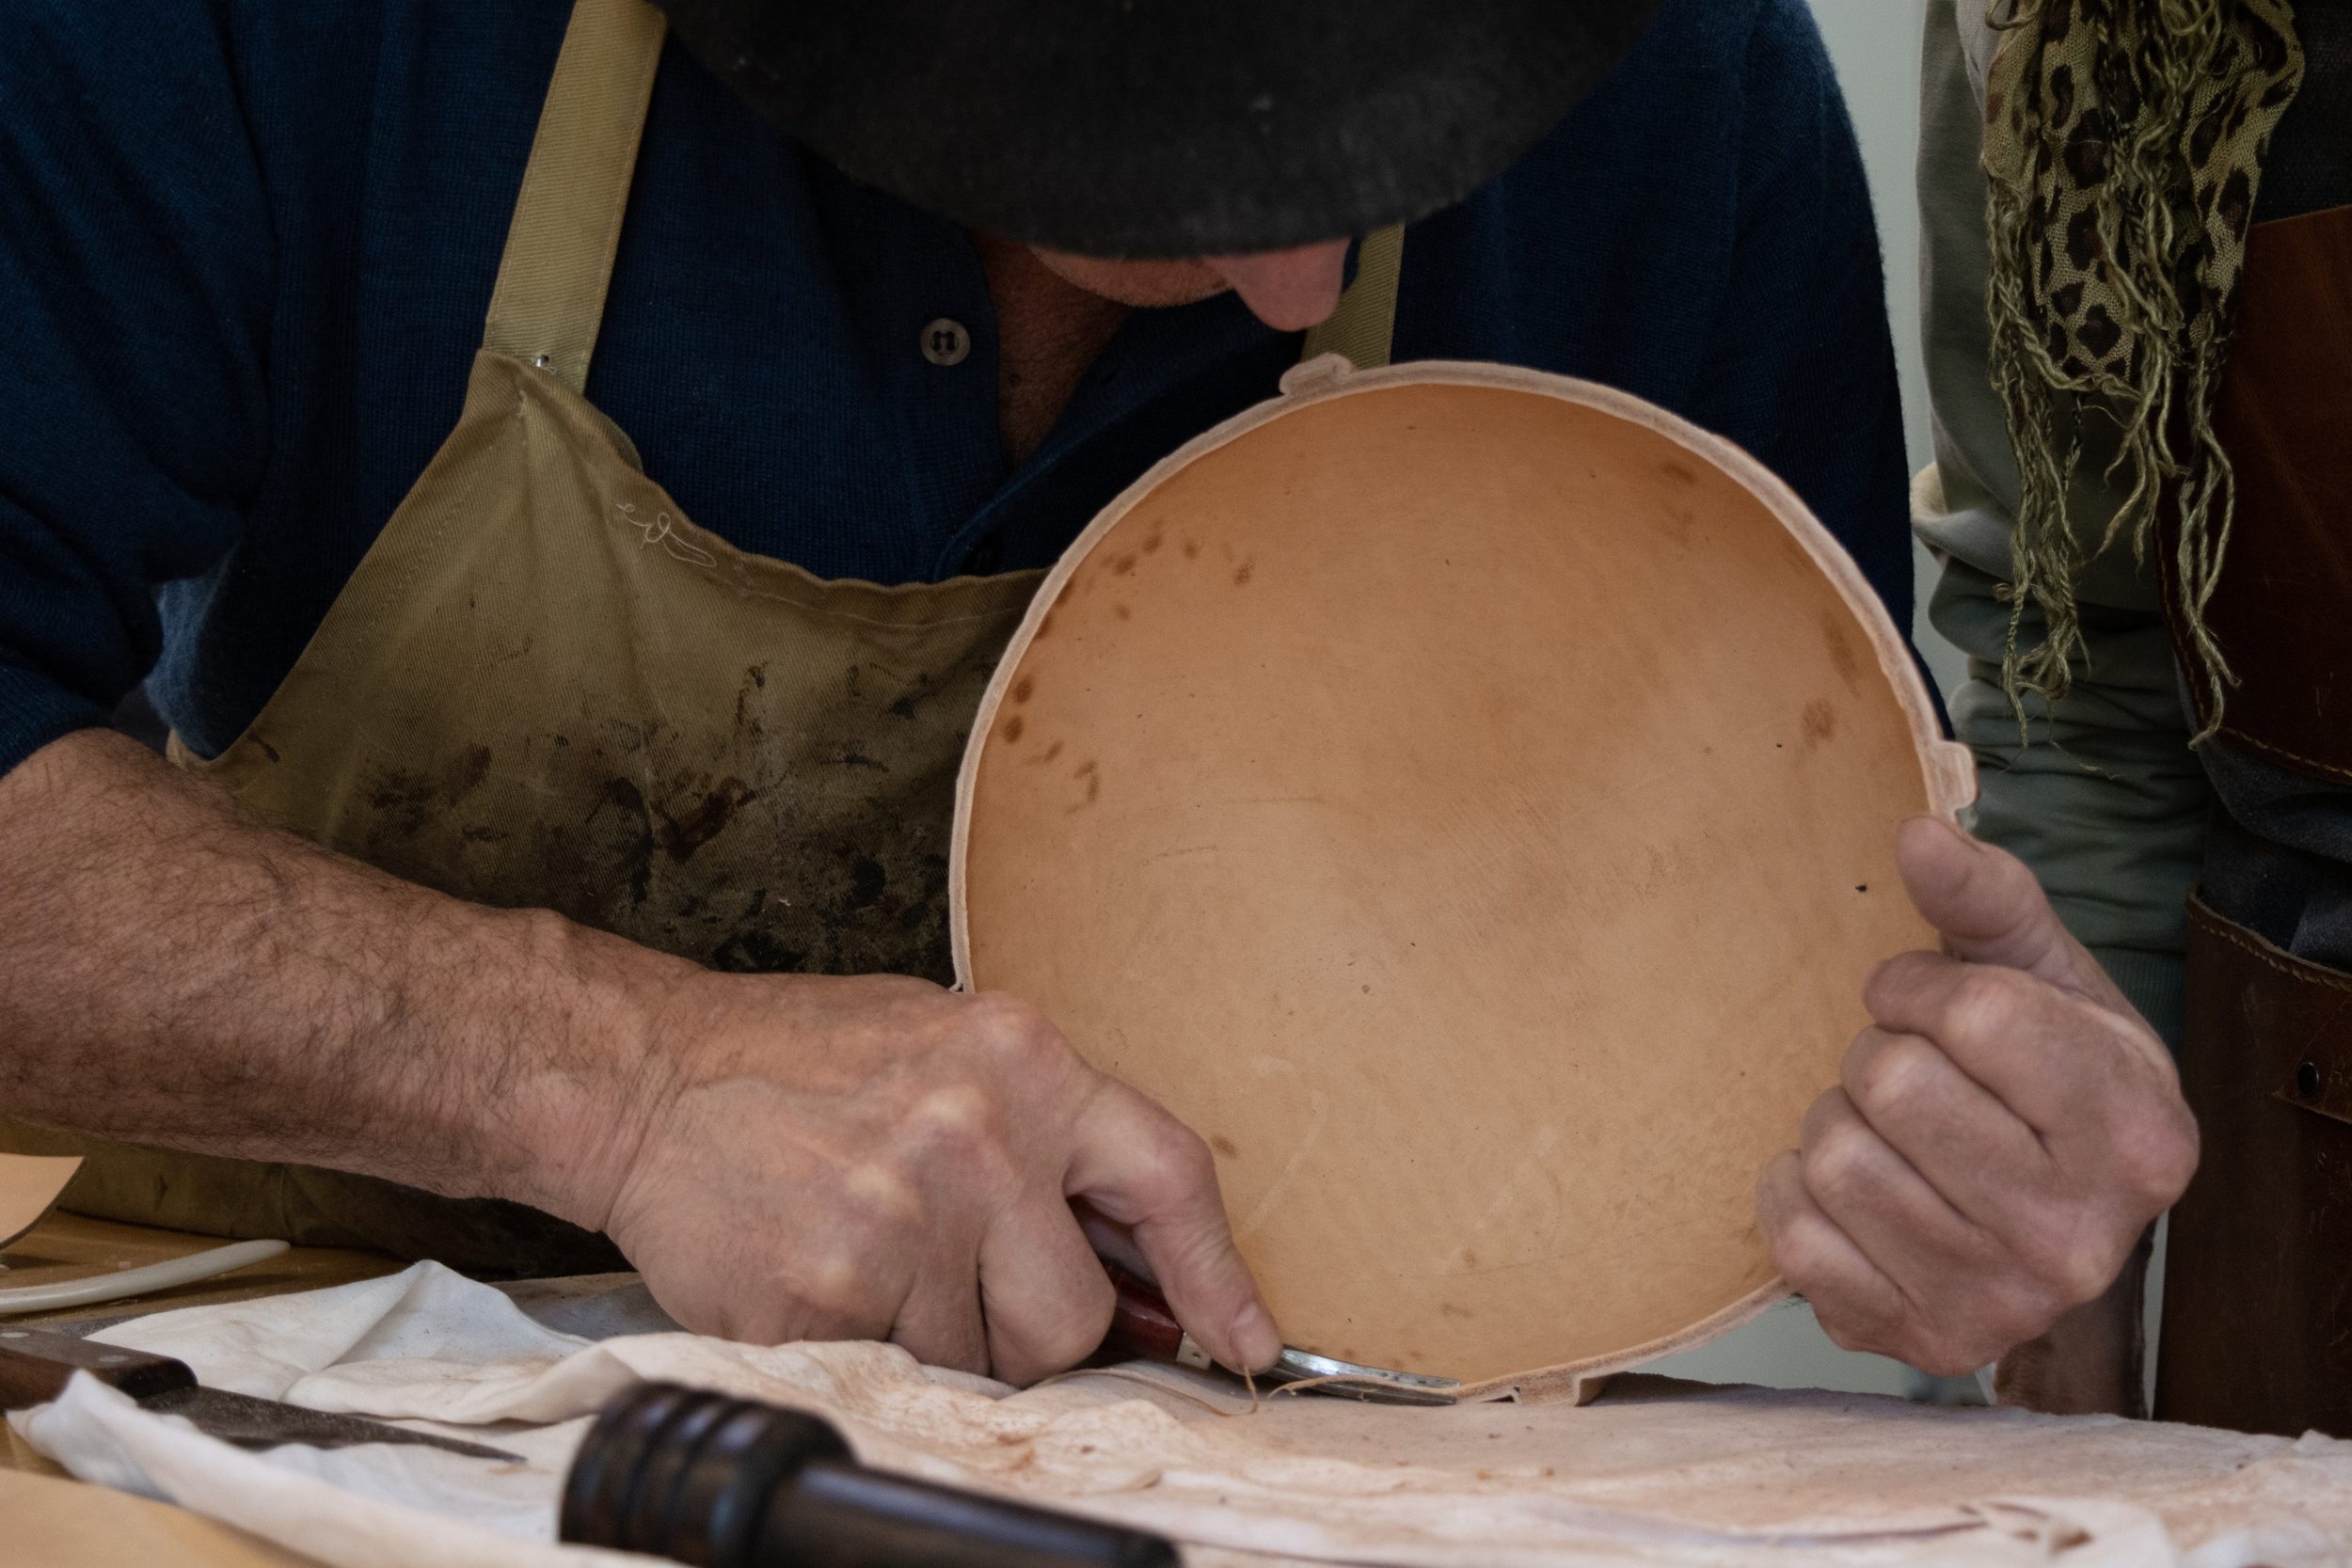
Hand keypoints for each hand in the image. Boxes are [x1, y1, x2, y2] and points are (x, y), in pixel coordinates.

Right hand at [589, 972, 1280, 1384]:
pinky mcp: (831, 1295)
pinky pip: (900, 1376)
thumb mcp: (949, 1052)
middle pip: (1074, 1315)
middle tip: (961, 1284)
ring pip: (985, 1364)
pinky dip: (871, 1351)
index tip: (1242, 1341)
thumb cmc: (797, 1061)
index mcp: (1022, 1060)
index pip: (1168, 1175)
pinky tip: (825, 1281)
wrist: (644, 1075)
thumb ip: (1045, 1140)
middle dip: (1033, 1332)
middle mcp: (977, 1136)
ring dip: (941, 1343)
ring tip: (872, 1257)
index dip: (1217, 1274)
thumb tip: (1136, 1271)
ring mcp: (902, 1220)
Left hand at [1756, 817, 2197, 1378]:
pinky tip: (1850, 1186)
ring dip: (1838, 1119)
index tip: (1931, 1002)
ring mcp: (2000, 1305)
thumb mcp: (2039, 973)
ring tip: (1890, 1131)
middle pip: (1890, 1084)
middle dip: (1879, 1052)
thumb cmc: (2045, 1072)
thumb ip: (1984, 897)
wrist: (2053, 1210)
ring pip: (1833, 1155)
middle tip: (1911, 1071)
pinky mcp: (1918, 1342)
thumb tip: (1917, 832)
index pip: (1973, 1013)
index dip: (1920, 985)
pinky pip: (1791, 1236)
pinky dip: (1795, 1191)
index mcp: (2135, 1136)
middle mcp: (2079, 1239)